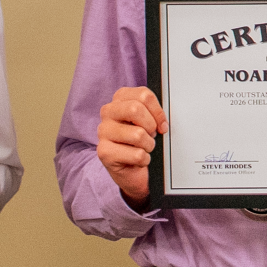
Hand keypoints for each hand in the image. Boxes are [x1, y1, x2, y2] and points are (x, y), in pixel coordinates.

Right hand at [97, 85, 166, 204]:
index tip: (162, 124)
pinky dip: (144, 159)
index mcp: (121, 99)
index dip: (158, 111)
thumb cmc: (144, 142)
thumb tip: (163, 119)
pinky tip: (138, 160)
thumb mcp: (151, 122)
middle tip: (152, 135)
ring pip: (137, 134)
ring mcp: (103, 132)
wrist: (135, 171)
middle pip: (135, 109)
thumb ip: (155, 113)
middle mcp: (108, 112)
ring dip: (149, 145)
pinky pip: (136, 154)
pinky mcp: (104, 152)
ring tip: (144, 148)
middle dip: (151, 126)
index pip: (143, 95)